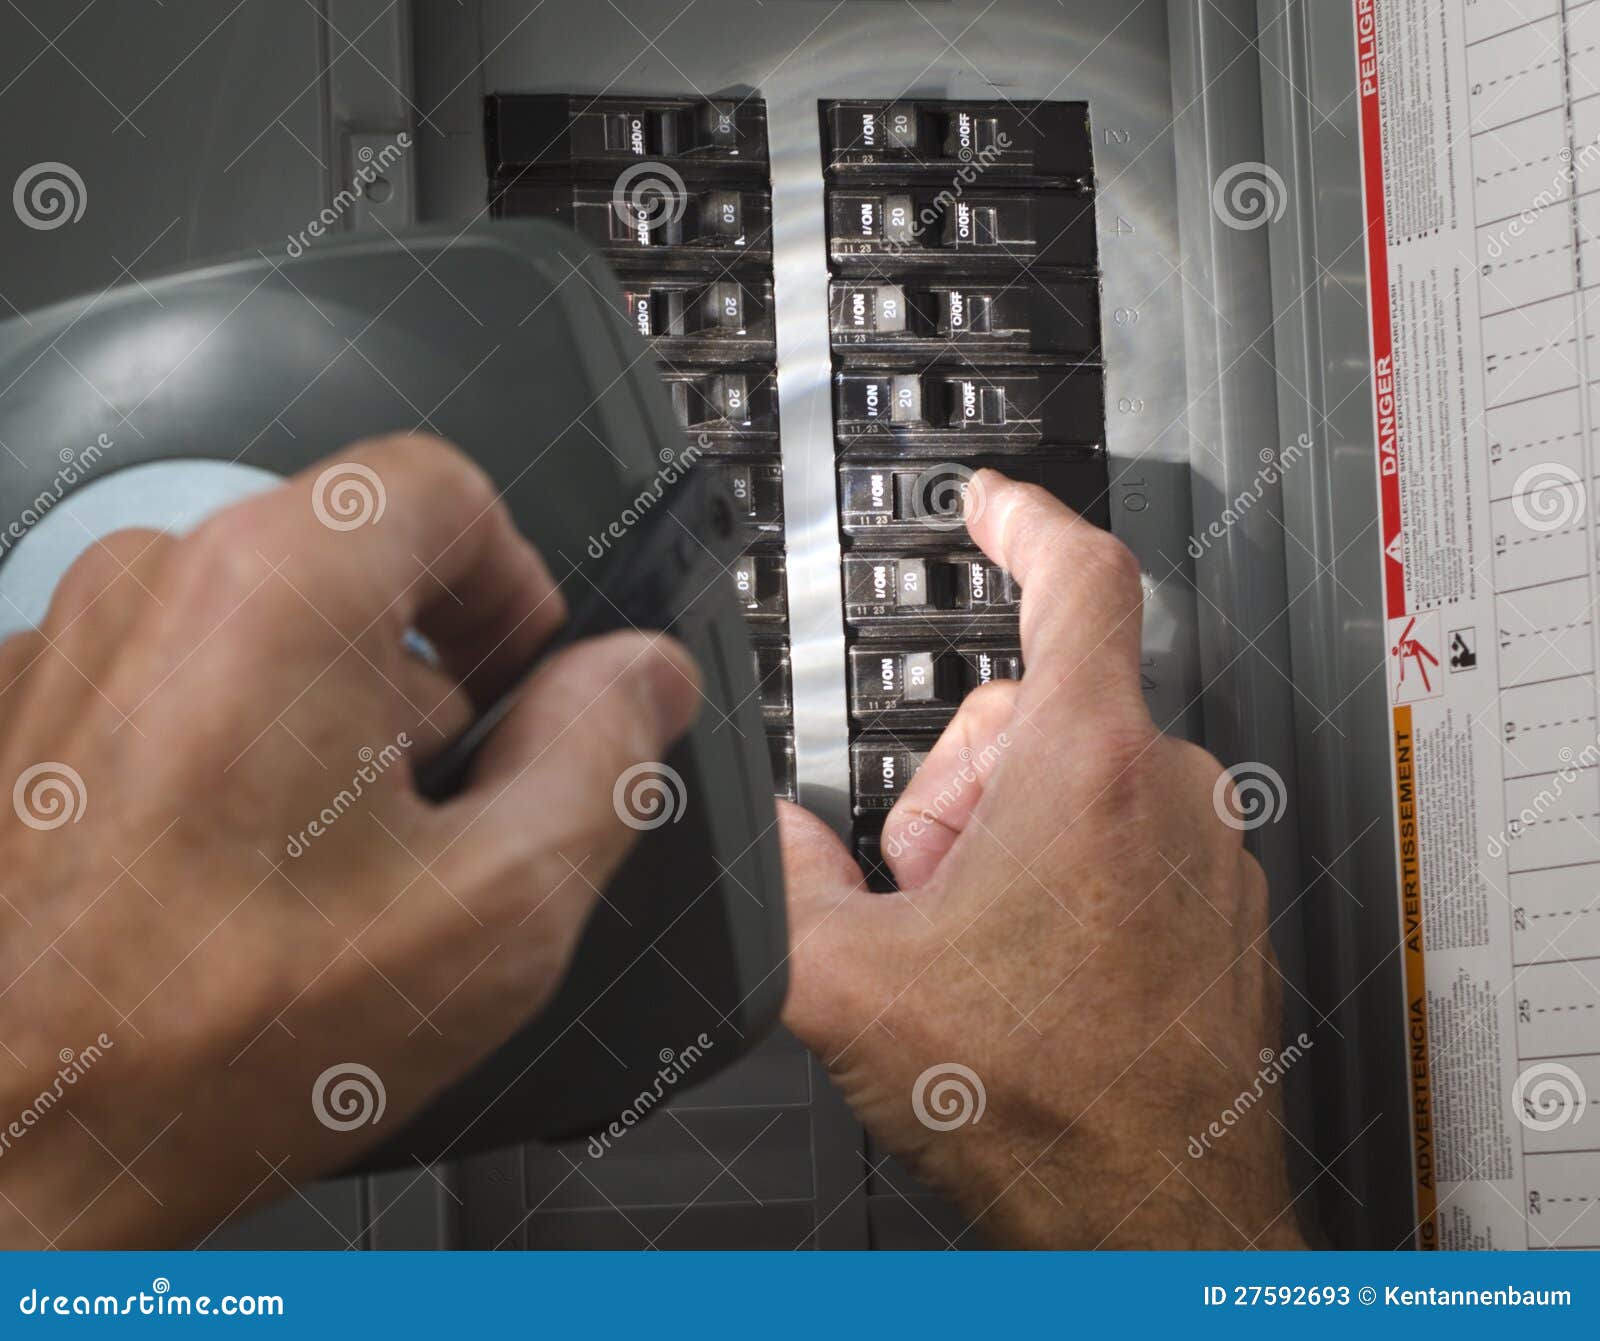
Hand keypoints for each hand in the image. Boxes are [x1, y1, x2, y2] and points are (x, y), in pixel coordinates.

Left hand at [0, 435, 699, 1246]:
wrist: (7, 1152)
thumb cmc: (213, 1042)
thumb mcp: (496, 906)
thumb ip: (601, 758)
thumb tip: (638, 680)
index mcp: (276, 593)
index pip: (440, 487)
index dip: (516, 583)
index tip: (526, 681)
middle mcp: (153, 592)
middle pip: (355, 569)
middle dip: (429, 680)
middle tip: (444, 817)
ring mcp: (71, 655)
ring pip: (265, 638)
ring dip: (333, 732)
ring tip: (337, 877)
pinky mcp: (26, 724)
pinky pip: (179, 693)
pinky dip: (238, 760)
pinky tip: (247, 888)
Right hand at [781, 470, 1303, 1248]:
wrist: (1153, 1218)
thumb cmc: (1044, 1109)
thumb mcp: (850, 987)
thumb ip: (786, 879)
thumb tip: (771, 835)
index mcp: (1087, 770)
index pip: (1078, 578)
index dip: (1024, 519)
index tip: (993, 502)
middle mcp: (1169, 791)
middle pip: (1034, 707)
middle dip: (957, 784)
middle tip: (929, 889)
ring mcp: (1205, 851)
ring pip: (1078, 776)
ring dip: (1008, 835)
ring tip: (983, 946)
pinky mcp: (1220, 903)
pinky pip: (1127, 835)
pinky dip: (1068, 872)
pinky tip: (1034, 967)